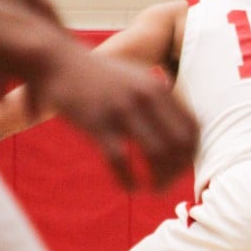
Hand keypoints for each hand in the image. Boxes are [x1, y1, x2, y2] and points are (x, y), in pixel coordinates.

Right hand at [26, 42, 198, 190]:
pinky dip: (129, 180)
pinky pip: (121, 161)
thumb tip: (179, 128)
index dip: (191, 154)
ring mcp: (122, 110)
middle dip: (177, 171)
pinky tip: (129, 187)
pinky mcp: (97, 123)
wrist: (57, 60)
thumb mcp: (136, 77)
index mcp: (158, 89)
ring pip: (157, 155)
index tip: (181, 168)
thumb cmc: (99, 75)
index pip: (192, 129)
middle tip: (167, 184)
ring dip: (159, 180)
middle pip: (179, 145)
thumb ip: (159, 99)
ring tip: (152, 189)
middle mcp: (145, 98)